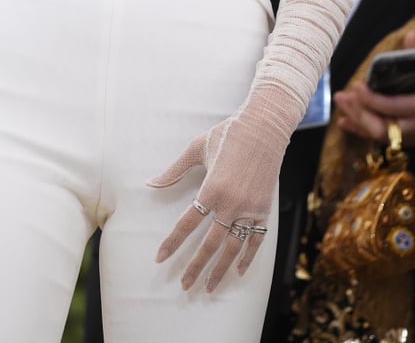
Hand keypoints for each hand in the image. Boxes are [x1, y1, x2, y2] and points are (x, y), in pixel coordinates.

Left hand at [147, 88, 284, 291]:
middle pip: (210, 243)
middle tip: (184, 286)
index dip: (173, 242)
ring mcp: (249, 208)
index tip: (160, 258)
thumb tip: (150, 183)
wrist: (264, 128)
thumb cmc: (227, 134)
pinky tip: (239, 271)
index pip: (187, 223)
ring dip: (220, 269)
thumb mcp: (196, 148)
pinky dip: (247, 257)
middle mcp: (231, 203)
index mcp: (211, 187)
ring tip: (209, 287)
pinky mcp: (264, 209)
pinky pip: (255, 239)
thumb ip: (174, 170)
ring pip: (233, 247)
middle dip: (195, 266)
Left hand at [335, 31, 414, 146]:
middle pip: (381, 126)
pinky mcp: (406, 142)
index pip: (393, 107)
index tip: (357, 84)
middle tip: (342, 95)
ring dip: (356, 118)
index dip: (372, 99)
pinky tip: (344, 121)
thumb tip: (410, 33)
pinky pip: (379, 139)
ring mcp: (411, 138)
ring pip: (378, 134)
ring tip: (340, 101)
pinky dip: (360, 130)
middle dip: (359, 112)